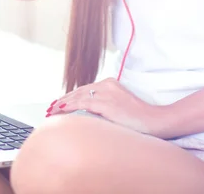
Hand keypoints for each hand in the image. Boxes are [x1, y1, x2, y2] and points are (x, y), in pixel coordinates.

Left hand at [46, 77, 170, 136]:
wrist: (153, 120)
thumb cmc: (139, 118)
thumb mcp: (119, 107)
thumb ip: (105, 106)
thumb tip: (89, 113)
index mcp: (110, 83)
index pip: (86, 89)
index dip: (71, 96)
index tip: (60, 103)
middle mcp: (106, 85)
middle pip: (80, 91)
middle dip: (64, 100)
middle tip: (51, 108)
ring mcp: (106, 93)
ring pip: (78, 96)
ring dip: (63, 103)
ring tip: (51, 111)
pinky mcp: (106, 103)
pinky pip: (82, 103)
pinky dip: (70, 106)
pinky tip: (61, 110)